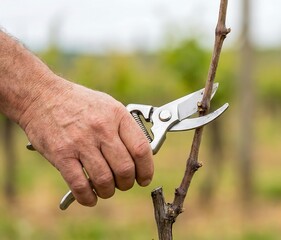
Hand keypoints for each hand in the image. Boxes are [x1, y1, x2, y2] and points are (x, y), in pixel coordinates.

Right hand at [20, 76, 153, 206]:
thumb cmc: (78, 103)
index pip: (141, 149)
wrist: (41, 96)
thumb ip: (125, 129)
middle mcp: (101, 129)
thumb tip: (140, 156)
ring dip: (108, 191)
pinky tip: (90, 197)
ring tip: (106, 189)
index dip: (146, 169)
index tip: (144, 178)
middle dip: (127, 183)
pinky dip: (87, 197)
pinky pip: (79, 185)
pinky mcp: (61, 155)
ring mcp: (81, 142)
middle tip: (124, 184)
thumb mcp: (109, 106)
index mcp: (117, 116)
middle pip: (125, 168)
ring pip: (104, 180)